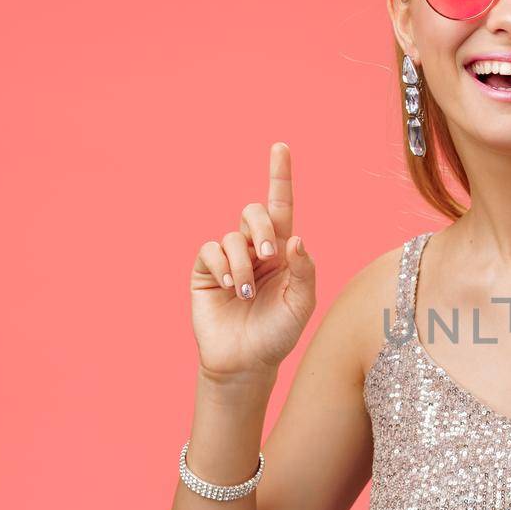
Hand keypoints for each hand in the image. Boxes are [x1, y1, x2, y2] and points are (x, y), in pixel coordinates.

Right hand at [189, 142, 316, 380]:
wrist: (246, 362)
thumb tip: (296, 237)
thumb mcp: (302, 304)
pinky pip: (211, 249)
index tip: (280, 147)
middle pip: (255, 212)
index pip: (282, 207)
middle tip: (269, 254)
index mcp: (283, 252)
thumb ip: (304, 270)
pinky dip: (223, 265)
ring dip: (243, 263)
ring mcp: (229, 258)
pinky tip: (230, 287)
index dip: (280, 176)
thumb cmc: (278, 334)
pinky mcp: (206, 270)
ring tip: (245, 292)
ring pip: (233, 235)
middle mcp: (256, 249)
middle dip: (263, 227)